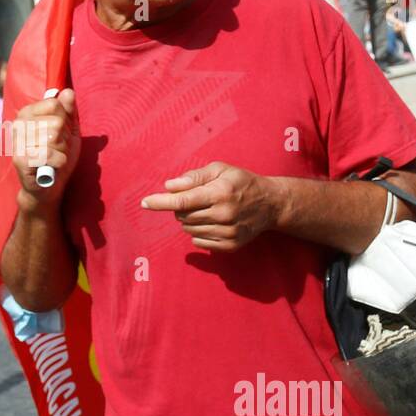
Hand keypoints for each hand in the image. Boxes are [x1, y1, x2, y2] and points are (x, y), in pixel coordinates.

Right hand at [9, 89, 80, 206]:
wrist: (48, 186)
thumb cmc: (58, 156)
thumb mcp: (68, 131)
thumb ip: (68, 111)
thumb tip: (67, 91)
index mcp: (28, 112)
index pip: (55, 104)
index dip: (65, 120)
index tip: (61, 133)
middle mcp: (19, 123)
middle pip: (57, 122)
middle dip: (64, 139)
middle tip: (57, 149)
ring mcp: (17, 141)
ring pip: (54, 138)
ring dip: (61, 151)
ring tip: (54, 158)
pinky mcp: (20, 158)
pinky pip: (49, 154)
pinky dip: (58, 162)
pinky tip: (52, 166)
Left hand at [140, 162, 281, 250]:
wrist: (270, 204)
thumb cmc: (241, 182)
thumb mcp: (220, 169)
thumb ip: (193, 177)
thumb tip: (169, 186)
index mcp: (220, 193)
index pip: (183, 201)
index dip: (161, 202)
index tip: (144, 202)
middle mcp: (224, 214)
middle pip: (183, 216)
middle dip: (180, 208)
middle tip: (195, 199)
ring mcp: (228, 232)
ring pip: (189, 229)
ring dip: (189, 220)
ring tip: (206, 209)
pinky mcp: (230, 245)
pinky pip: (199, 242)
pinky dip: (198, 232)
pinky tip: (212, 222)